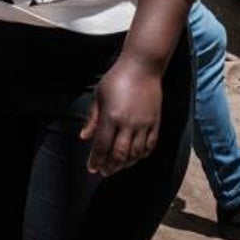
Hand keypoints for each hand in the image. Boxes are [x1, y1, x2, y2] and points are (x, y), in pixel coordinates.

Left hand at [80, 59, 162, 176]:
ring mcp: (144, 125)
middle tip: (103, 171)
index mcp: (111, 117)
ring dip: (125, 164)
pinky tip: (135, 158)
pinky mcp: (155, 123)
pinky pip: (150, 145)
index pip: (102, 146)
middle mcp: (128, 124)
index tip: (92, 168)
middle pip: (119, 154)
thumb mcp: (98, 96)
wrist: (142, 67)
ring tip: (117, 168)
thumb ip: (92, 119)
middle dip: (110, 166)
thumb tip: (83, 137)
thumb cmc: (116, 79)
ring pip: (135, 153)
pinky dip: (142, 155)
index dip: (96, 160)